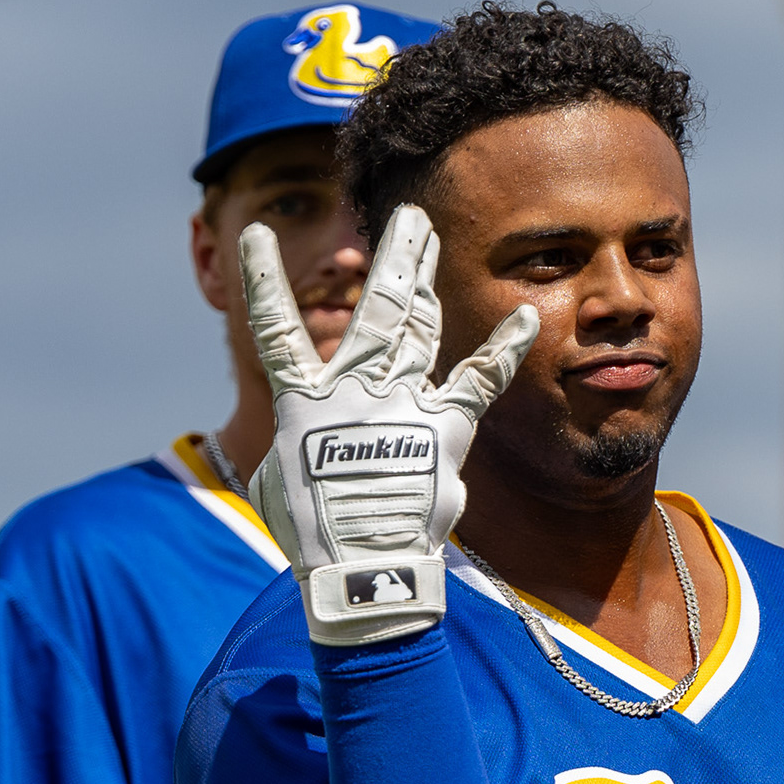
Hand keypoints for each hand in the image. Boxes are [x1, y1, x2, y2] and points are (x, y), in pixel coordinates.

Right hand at [241, 204, 538, 646]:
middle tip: (408, 216)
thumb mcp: (278, 483)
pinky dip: (503, 348)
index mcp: (304, 402)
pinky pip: (479, 380)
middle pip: (376, 308)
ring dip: (424, 275)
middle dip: (393, 258)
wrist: (364, 567)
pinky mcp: (445, 429)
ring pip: (417, 324)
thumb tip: (299, 449)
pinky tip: (525, 316)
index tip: (258, 235)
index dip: (264, 282)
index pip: (276, 330)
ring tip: (430, 233)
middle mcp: (355, 390)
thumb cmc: (313, 536)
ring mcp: (402, 403)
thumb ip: (293, 448)